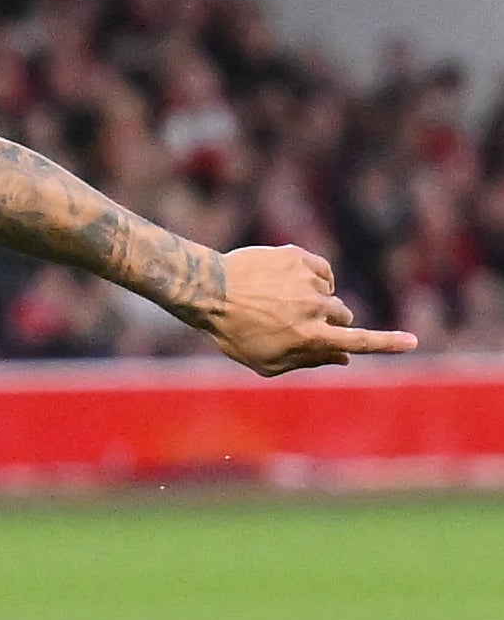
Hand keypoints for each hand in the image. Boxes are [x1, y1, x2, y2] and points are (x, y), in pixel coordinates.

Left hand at [191, 243, 418, 374]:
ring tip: (276, 301)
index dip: (387, 343)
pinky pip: (321, 271)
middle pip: (343, 317)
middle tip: (294, 322)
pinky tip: (284, 283)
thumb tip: (344, 358)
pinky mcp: (299, 258)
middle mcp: (314, 308)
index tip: (413, 342)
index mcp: (309, 337)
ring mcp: (307, 281)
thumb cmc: (234, 332)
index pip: (358, 342)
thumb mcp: (265, 361)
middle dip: (328, 322)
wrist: (207, 291)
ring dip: (313, 300)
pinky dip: (310, 278)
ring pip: (329, 294)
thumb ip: (309, 361)